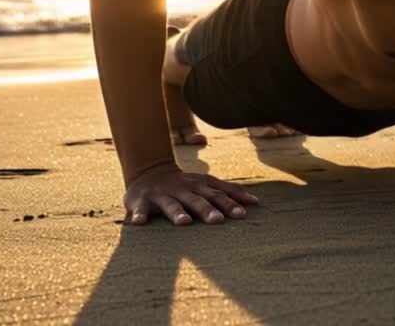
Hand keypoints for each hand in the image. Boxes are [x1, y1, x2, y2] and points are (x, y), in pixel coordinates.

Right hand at [123, 164, 258, 225]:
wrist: (148, 171)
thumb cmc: (184, 185)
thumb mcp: (206, 184)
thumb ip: (228, 192)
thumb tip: (256, 201)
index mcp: (199, 186)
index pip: (218, 193)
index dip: (230, 202)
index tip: (243, 214)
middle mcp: (182, 189)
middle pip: (197, 200)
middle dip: (207, 210)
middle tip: (218, 221)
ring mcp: (162, 195)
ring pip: (171, 205)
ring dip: (177, 213)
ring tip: (184, 223)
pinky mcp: (141, 201)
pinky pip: (139, 209)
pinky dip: (138, 215)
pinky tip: (139, 223)